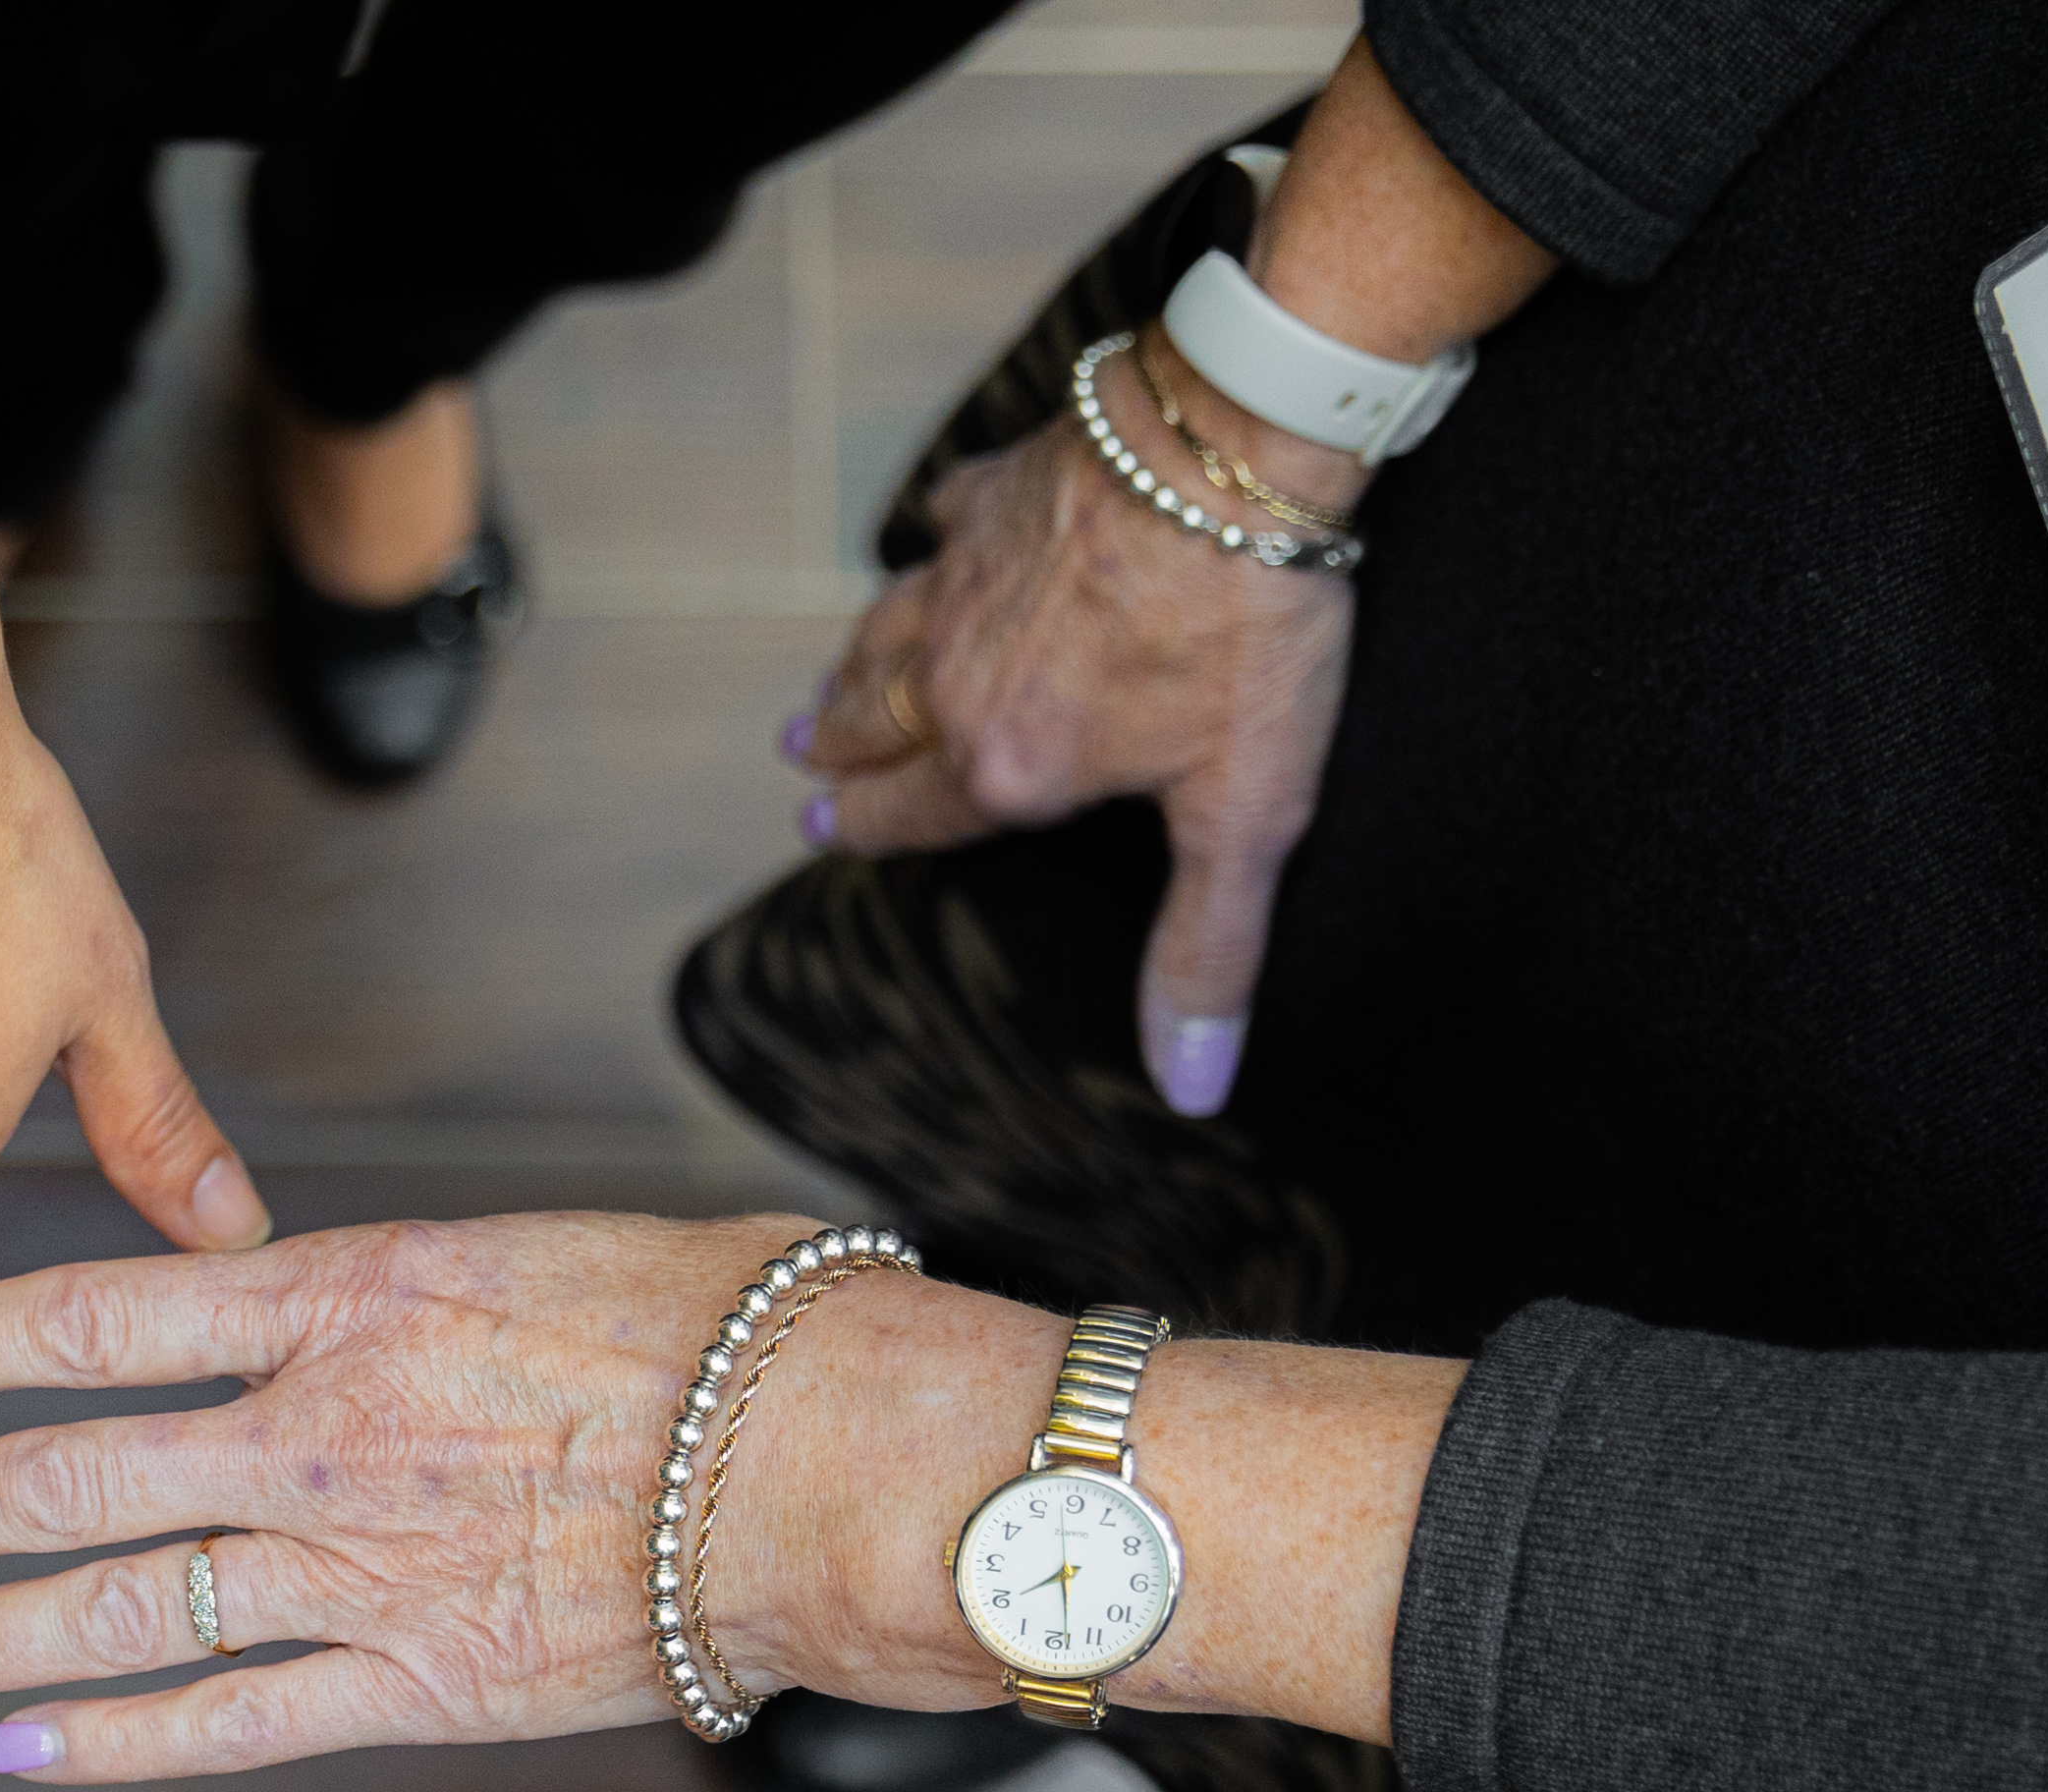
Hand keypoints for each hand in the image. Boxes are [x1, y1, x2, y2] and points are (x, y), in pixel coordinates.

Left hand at [0, 1211, 1010, 1778]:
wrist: (850, 1459)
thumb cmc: (723, 1331)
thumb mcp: (523, 1252)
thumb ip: (376, 1292)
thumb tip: (281, 1297)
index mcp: (345, 1294)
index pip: (86, 1316)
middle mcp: (321, 1431)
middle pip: (52, 1474)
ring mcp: (363, 1566)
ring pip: (108, 1609)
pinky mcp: (422, 1682)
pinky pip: (228, 1721)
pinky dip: (109, 1741)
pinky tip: (11, 1753)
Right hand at [783, 42, 1550, 1118]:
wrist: (1236, 448)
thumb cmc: (1245, 626)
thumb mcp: (1242, 809)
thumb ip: (1205, 947)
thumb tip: (1189, 1088)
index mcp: (1005, 767)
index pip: (909, 814)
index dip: (867, 827)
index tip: (825, 828)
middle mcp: (958, 679)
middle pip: (872, 721)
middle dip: (836, 745)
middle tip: (801, 753)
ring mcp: (966, 578)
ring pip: (883, 632)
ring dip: (852, 664)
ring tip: (828, 682)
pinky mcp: (997, 491)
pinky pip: (944, 524)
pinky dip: (933, 542)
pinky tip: (935, 538)